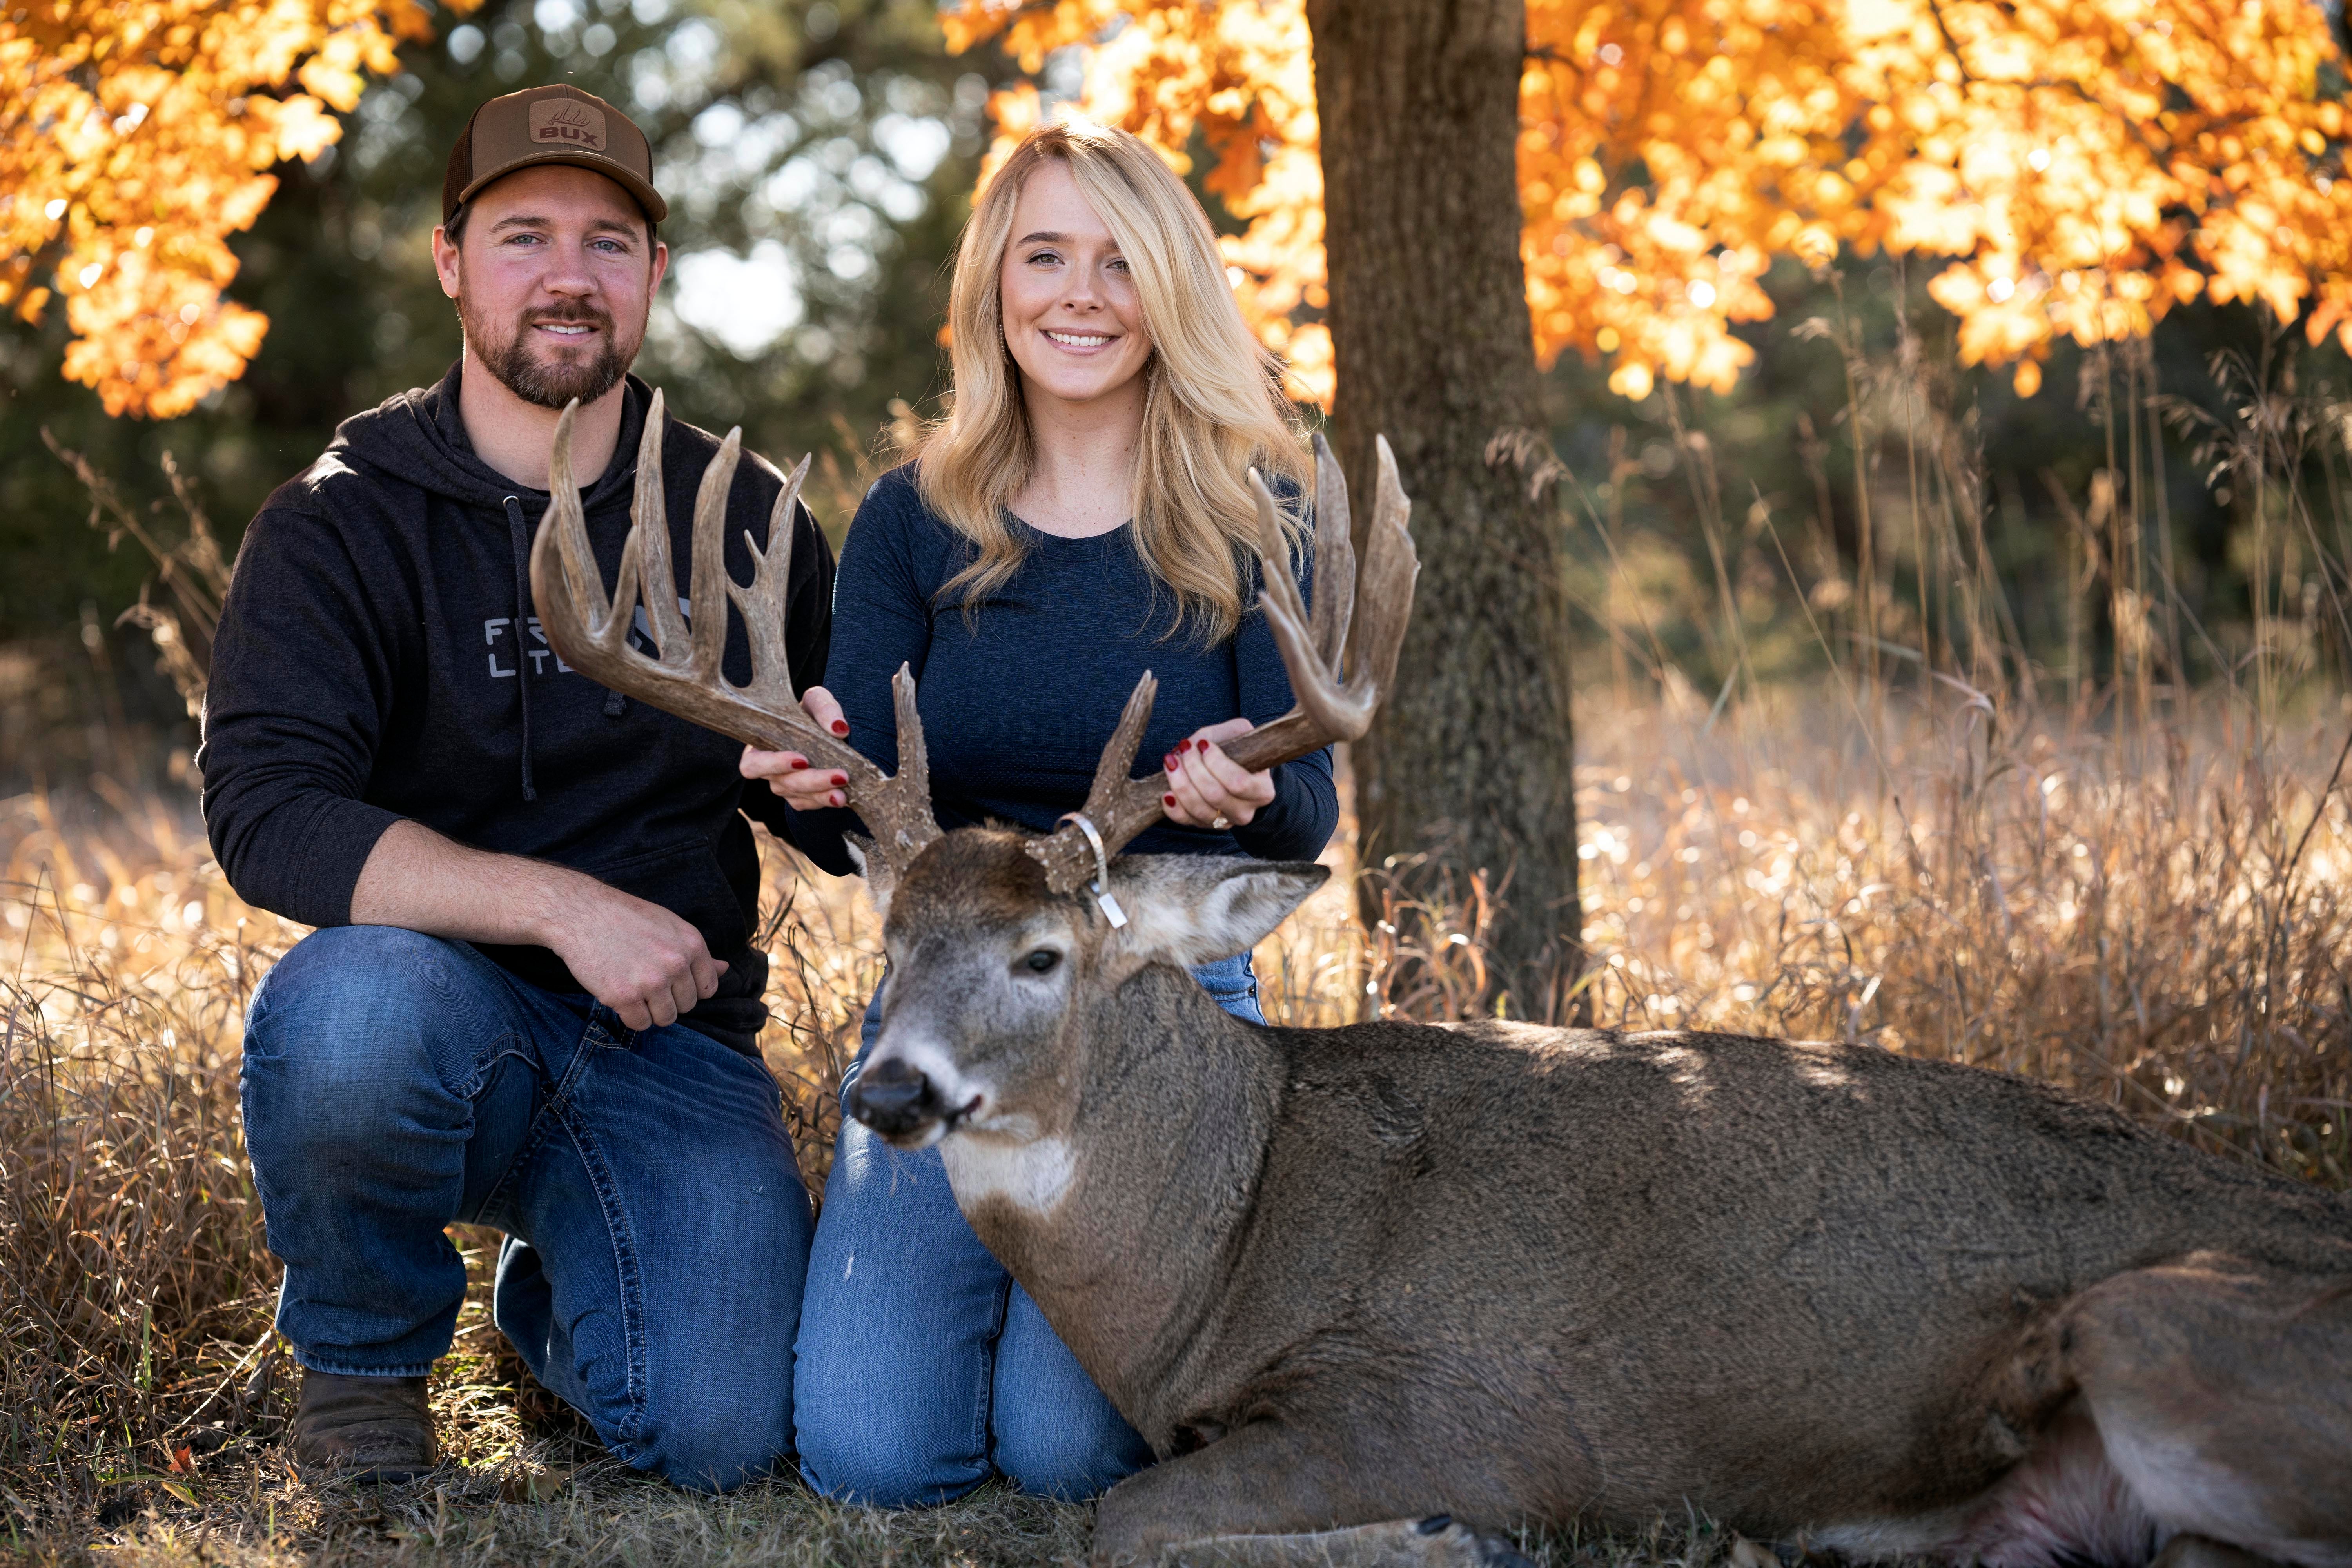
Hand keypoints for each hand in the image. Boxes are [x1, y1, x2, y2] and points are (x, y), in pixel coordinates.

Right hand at [542, 880, 728, 1031]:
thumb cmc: (626, 918)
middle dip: (669, 1000)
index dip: (689, 989)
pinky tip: (620, 998)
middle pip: (686, 1006)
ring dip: (651, 1011)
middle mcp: (676, 964)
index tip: (671, 983)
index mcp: (691, 944)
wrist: (581, 913)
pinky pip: (640, 1024)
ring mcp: (650, 981)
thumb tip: (725, 969)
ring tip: (634, 990)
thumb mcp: (669, 925)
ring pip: (666, 1018)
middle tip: (646, 983)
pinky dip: (631, 1017)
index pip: (707, 988)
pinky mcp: (624, 997)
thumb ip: (695, 952)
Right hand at [740, 685, 850, 809]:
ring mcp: (785, 787)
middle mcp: (770, 771)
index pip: (753, 765)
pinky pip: (811, 804)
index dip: (774, 765)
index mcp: (760, 746)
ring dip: (823, 795)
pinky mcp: (802, 798)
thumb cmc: (809, 713)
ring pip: (799, 797)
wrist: (824, 730)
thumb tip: (839, 728)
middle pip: (784, 783)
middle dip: (813, 781)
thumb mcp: (816, 701)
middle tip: (840, 776)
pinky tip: (844, 797)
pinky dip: (827, 801)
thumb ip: (824, 708)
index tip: (802, 760)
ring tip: (844, 793)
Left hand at [1161, 718, 1275, 830]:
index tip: (1203, 744)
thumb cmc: (1239, 752)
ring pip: (1198, 809)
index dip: (1216, 763)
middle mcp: (1245, 812)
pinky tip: (1167, 791)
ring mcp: (1225, 822)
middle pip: (1214, 795)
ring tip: (1171, 762)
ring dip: (1180, 783)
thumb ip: (1215, 735)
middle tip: (1184, 748)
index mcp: (1261, 791)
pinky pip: (1185, 820)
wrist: (1238, 773)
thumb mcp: (1237, 734)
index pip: (1237, 782)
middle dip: (1193, 768)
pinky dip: (1173, 806)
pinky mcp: (1205, 825)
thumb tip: (1189, 746)